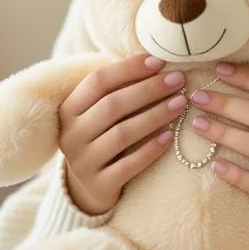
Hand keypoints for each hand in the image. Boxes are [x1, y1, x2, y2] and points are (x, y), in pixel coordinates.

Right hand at [58, 54, 188, 215]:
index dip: (129, 69)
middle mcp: (71, 135)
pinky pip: (128, 165)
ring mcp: (82, 162)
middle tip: (178, 81)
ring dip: (155, 116)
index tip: (160, 62)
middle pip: (112, 106)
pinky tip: (170, 137)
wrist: (89, 188)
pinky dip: (150, 149)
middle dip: (148, 90)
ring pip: (122, 134)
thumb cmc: (102, 137)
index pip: (97, 81)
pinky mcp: (98, 185)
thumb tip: (158, 61)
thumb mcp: (99, 113)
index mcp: (68, 109)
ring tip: (180, 104)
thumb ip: (118, 89)